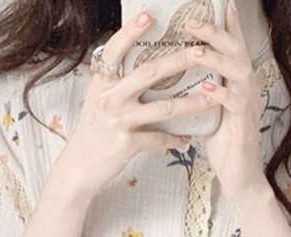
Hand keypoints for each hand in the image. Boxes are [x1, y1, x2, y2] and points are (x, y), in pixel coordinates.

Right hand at [54, 9, 218, 200]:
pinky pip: (159, 139)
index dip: (131, 31)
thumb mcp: (98, 100)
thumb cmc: (93, 132)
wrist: (79, 167)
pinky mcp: (127, 144)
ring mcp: (119, 121)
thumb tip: (139, 62)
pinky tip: (188, 137)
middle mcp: (110, 98)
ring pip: (163, 108)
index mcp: (102, 83)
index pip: (115, 50)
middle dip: (179, 60)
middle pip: (149, 73)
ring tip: (212, 98)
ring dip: (191, 103)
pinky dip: (175, 139)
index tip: (149, 15)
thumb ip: (115, 82)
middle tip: (201, 52)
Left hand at [184, 0, 269, 203]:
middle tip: (192, 22)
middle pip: (237, 50)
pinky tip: (206, 88)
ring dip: (217, 59)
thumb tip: (176, 77)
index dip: (228, 24)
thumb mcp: (209, 112)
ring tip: (196, 52)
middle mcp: (246, 89)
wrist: (239, 178)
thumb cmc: (223, 146)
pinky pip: (236, 103)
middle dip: (216, 33)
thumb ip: (201, 92)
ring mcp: (248, 106)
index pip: (233, 47)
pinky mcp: (245, 125)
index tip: (221, 2)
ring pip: (239, 71)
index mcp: (236, 84)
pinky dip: (221, 93)